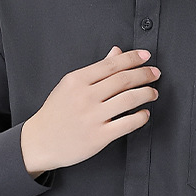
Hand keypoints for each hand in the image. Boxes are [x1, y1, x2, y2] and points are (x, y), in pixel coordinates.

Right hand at [21, 45, 160, 177]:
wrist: (40, 141)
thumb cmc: (56, 113)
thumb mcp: (70, 86)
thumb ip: (95, 70)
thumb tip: (116, 53)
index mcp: (77, 80)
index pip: (112, 64)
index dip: (133, 59)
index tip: (146, 57)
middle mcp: (85, 97)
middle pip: (123, 80)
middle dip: (144, 75)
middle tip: (155, 74)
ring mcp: (92, 117)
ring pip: (129, 100)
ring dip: (146, 94)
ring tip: (153, 93)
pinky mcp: (99, 136)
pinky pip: (127, 124)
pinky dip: (140, 117)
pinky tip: (144, 114)